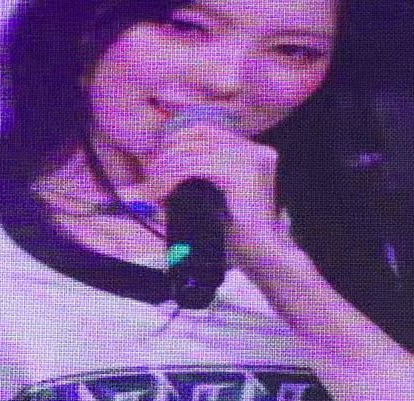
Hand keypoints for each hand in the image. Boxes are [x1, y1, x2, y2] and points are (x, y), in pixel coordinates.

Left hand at [146, 122, 290, 276]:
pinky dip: (173, 177)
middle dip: (170, 152)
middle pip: (200, 136)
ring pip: (195, 152)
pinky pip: (196, 167)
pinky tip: (162, 190)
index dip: (179, 139)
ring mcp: (250, 159)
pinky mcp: (240, 172)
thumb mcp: (222, 196)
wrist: (262, 255)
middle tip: (151, 172)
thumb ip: (204, 177)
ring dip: (167, 166)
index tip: (159, 158)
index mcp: (255, 152)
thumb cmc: (240, 233)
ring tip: (152, 185)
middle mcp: (255, 150)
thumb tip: (163, 165)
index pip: (208, 131)